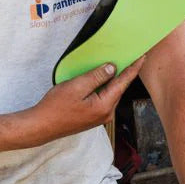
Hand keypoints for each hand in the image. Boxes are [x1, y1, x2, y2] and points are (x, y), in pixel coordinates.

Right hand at [29, 59, 144, 141]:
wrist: (41, 126)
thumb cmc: (55, 107)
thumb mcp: (76, 86)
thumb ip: (96, 77)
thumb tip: (112, 68)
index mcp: (105, 106)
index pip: (123, 83)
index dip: (133, 68)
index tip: (142, 57)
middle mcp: (107, 114)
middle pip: (119, 89)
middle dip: (123, 73)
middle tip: (129, 57)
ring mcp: (101, 117)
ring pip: (111, 94)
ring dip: (112, 80)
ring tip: (115, 65)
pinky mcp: (94, 117)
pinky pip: (104, 99)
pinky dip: (104, 88)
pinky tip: (101, 80)